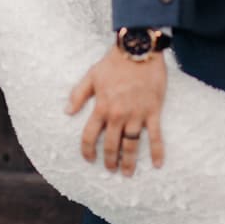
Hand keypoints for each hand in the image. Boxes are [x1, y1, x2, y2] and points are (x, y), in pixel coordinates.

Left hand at [66, 44, 166, 175]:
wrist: (138, 51)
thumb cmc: (113, 62)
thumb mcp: (90, 76)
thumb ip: (78, 95)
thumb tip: (67, 112)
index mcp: (101, 107)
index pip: (90, 135)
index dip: (87, 149)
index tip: (88, 158)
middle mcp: (118, 115)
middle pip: (111, 144)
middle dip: (109, 160)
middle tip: (110, 169)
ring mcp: (137, 115)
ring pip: (131, 145)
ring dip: (129, 161)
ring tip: (127, 173)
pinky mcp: (153, 112)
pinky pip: (155, 136)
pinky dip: (157, 151)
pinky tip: (157, 164)